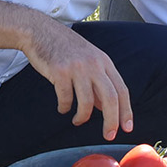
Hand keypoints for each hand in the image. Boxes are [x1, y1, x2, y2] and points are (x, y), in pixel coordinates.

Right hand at [21, 22, 133, 140]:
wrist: (39, 31)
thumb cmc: (64, 48)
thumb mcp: (88, 60)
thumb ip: (98, 82)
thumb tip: (105, 108)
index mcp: (104, 61)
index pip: (122, 90)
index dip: (126, 111)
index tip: (127, 128)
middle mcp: (94, 64)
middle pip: (110, 98)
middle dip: (111, 121)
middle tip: (109, 135)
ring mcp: (77, 67)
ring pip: (87, 102)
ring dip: (83, 117)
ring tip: (78, 121)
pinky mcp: (59, 72)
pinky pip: (66, 98)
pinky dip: (64, 107)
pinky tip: (62, 108)